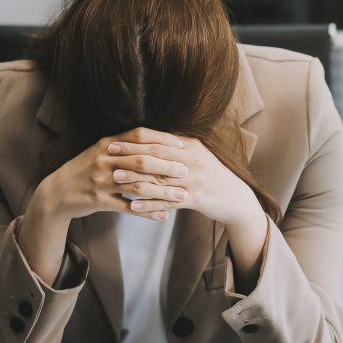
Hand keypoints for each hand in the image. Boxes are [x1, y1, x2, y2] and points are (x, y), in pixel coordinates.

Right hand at [36, 127, 189, 222]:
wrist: (57, 192)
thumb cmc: (84, 170)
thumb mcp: (100, 151)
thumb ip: (123, 145)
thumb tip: (154, 141)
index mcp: (107, 143)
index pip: (138, 135)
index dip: (161, 139)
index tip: (181, 145)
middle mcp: (104, 159)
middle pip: (141, 160)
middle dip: (167, 165)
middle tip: (186, 170)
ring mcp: (101, 181)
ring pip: (138, 185)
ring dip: (162, 191)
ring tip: (181, 195)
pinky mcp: (99, 201)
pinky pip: (128, 207)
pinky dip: (148, 212)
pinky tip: (164, 215)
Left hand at [107, 136, 250, 224]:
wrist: (235, 197)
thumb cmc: (211, 174)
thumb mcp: (196, 154)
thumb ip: (175, 146)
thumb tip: (149, 137)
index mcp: (190, 146)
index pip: (158, 140)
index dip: (134, 140)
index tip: (113, 141)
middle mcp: (192, 160)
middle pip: (156, 156)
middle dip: (130, 155)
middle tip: (108, 156)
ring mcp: (194, 180)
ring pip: (159, 178)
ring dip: (134, 178)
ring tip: (114, 179)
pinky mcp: (195, 199)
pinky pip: (167, 201)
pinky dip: (149, 204)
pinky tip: (132, 205)